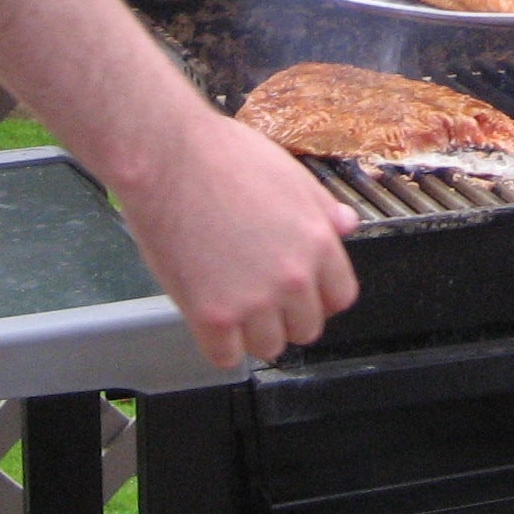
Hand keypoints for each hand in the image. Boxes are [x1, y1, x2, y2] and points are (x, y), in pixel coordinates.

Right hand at [109, 108, 359, 367]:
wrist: (167, 157)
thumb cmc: (223, 155)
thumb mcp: (289, 173)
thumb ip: (321, 208)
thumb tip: (347, 226)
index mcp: (318, 242)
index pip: (340, 297)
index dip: (320, 295)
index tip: (301, 291)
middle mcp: (293, 278)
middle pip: (307, 328)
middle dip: (286, 315)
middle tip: (260, 294)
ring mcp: (253, 301)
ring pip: (269, 347)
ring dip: (253, 333)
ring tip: (233, 304)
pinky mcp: (211, 317)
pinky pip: (226, 357)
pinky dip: (219, 344)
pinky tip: (210, 319)